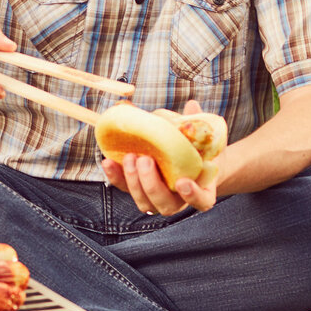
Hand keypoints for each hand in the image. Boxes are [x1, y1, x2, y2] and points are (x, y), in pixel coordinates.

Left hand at [101, 102, 221, 215]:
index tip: (182, 182)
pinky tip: (108, 161)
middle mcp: (179, 201)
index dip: (193, 195)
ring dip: (134, 181)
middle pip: (166, 205)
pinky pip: (126, 190)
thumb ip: (197, 125)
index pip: (202, 201)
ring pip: (144, 203)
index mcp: (202, 191)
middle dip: (152, 184)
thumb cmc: (197, 151)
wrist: (185, 160)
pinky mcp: (138, 191)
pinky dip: (116, 177)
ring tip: (130, 157)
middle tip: (146, 159)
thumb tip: (191, 105)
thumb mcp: (202, 139)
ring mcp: (157, 199)